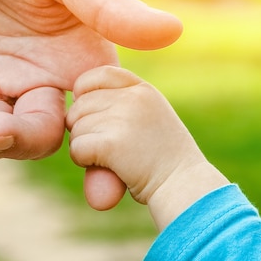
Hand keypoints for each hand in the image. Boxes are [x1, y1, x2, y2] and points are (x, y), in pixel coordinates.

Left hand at [67, 66, 199, 203]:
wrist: (184, 186)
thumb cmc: (166, 158)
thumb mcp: (152, 116)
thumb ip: (125, 102)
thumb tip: (78, 99)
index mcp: (143, 90)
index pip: (99, 74)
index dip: (84, 91)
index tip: (88, 111)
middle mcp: (132, 98)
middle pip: (81, 104)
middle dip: (81, 126)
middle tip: (101, 144)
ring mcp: (122, 118)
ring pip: (76, 127)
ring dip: (83, 145)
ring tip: (108, 158)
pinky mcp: (111, 143)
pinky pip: (77, 147)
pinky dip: (82, 160)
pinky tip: (103, 166)